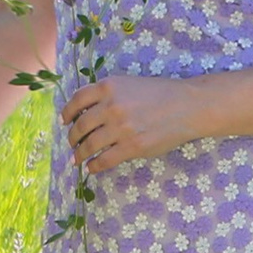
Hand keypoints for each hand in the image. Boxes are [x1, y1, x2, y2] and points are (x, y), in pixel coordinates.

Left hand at [60, 74, 208, 173]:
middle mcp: (111, 106)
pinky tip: (92, 168)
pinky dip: (94, 166)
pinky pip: (105, 160)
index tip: (64, 121)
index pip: (78, 99)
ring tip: (77, 158)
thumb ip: (109, 95)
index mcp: (109, 87)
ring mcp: (121, 128)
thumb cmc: (162, 93)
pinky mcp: (132, 147)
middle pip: (80, 125)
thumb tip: (87, 113)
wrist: (188, 106)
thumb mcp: (131, 84)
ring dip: (79, 153)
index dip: (67, 112)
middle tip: (71, 143)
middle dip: (72, 137)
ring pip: (89, 145)